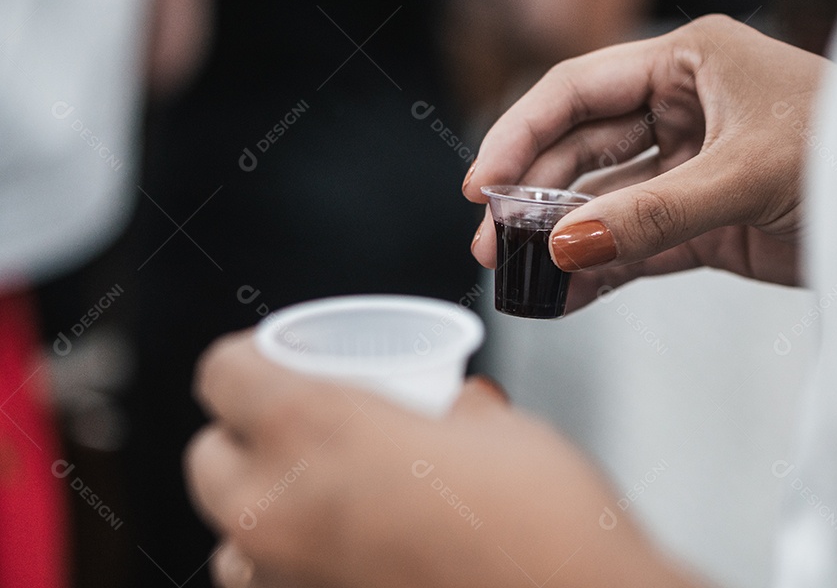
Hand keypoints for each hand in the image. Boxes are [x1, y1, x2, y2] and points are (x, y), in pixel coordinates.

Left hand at [184, 332, 697, 587]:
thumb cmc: (544, 520)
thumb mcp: (495, 427)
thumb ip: (450, 410)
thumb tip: (455, 409)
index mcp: (313, 430)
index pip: (222, 373)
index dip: (248, 359)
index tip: (276, 359)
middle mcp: (278, 512)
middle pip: (206, 459)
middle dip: (244, 437)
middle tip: (303, 427)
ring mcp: (288, 584)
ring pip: (230, 538)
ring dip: (262, 512)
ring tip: (324, 500)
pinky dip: (298, 568)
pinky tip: (354, 555)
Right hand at [463, 15, 829, 309]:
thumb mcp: (744, 174)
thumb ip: (652, 214)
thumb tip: (564, 247)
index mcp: (687, 64)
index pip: (578, 91)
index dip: (522, 134)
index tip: (482, 181)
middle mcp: (681, 111)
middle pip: (582, 152)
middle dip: (535, 198)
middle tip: (493, 244)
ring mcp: (690, 171)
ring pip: (605, 204)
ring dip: (562, 240)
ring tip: (518, 278)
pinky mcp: (705, 224)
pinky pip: (638, 246)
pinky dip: (602, 271)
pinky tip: (566, 294)